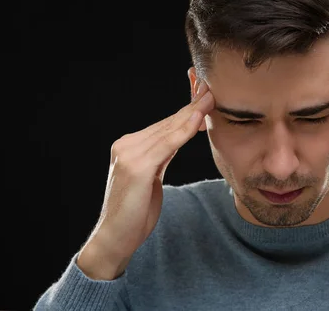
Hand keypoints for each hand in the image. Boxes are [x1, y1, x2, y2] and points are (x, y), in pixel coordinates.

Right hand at [78, 82, 214, 277]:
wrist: (116, 238)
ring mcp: (129, 154)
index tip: (205, 97)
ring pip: (168, 130)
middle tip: (212, 90)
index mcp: (129, 146)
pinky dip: (183, 131)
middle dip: (192, 106)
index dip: (186, 111)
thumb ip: (162, 156)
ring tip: (210, 98)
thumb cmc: (135, 212)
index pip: (164, 125)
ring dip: (191, 113)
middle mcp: (126, 145)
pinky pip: (166, 145)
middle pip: (167, 123)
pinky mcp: (136, 167)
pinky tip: (197, 119)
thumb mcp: (152, 177)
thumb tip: (180, 136)